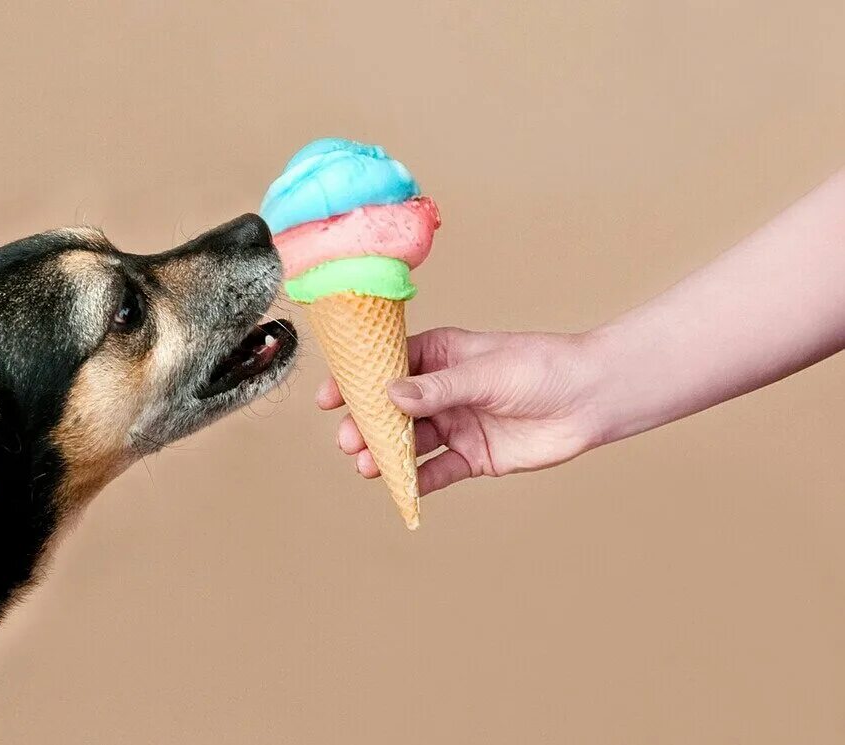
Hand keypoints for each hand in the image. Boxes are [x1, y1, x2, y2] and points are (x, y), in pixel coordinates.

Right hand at [316, 327, 601, 495]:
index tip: (329, 397)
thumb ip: (438, 388)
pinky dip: (418, 483)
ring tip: (367, 465)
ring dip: (387, 454)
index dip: (358, 382)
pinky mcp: (474, 457)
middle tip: (350, 439)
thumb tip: (392, 395)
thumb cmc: (542, 367)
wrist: (590, 400)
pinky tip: (401, 489)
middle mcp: (444, 391)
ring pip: (411, 442)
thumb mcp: (485, 372)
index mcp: (442, 357)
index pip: (390, 367)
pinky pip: (439, 472)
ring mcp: (457, 424)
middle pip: (394, 410)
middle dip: (368, 424)